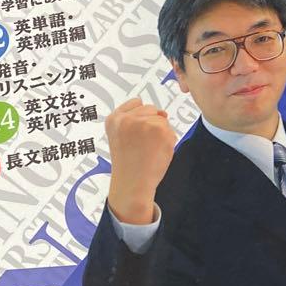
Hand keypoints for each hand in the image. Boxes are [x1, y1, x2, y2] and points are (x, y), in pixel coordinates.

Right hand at [105, 98, 176, 224]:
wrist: (133, 183)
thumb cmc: (129, 163)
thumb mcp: (121, 136)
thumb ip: (135, 120)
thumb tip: (163, 113)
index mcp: (114, 119)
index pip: (136, 103)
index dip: (140, 118)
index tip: (136, 134)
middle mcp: (127, 118)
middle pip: (151, 109)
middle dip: (151, 125)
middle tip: (142, 145)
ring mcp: (144, 122)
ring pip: (162, 119)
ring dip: (161, 134)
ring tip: (148, 150)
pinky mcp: (159, 129)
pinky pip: (171, 130)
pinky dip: (168, 142)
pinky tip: (156, 153)